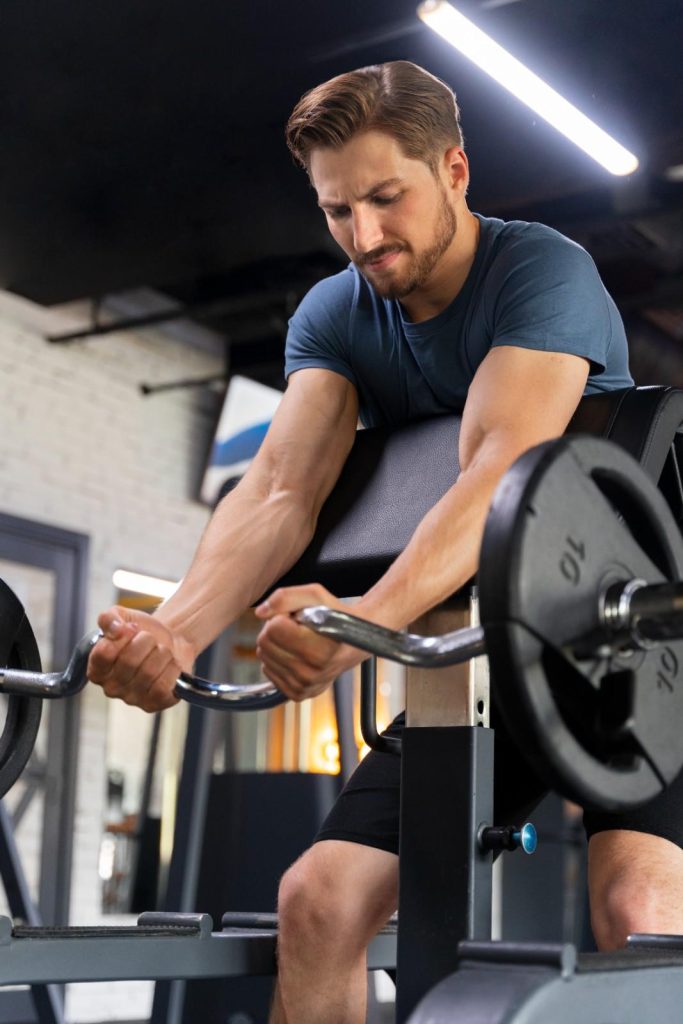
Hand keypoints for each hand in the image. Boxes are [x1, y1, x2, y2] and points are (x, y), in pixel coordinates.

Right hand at [87, 606, 195, 712]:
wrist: (171, 640)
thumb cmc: (142, 632)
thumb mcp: (122, 617)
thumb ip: (109, 618)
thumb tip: (115, 629)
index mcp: (97, 668)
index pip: (103, 653)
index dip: (122, 636)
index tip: (132, 628)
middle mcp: (111, 688)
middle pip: (130, 661)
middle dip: (146, 641)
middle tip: (150, 639)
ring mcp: (132, 698)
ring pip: (149, 672)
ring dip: (162, 653)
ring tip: (161, 652)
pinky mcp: (154, 703)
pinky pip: (163, 686)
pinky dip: (171, 669)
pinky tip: (169, 665)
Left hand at [254, 584, 364, 700]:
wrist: (355, 643)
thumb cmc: (336, 616)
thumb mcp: (316, 595)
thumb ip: (285, 597)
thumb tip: (260, 613)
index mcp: (320, 649)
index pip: (273, 628)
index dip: (283, 616)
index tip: (299, 616)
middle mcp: (312, 672)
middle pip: (265, 643)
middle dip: (276, 629)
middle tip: (297, 627)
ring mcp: (304, 686)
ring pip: (264, 658)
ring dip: (277, 645)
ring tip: (299, 640)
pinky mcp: (298, 694)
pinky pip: (268, 671)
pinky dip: (278, 660)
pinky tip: (296, 654)